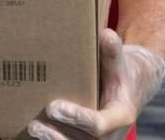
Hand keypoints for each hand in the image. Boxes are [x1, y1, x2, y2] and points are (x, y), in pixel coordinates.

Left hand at [26, 28, 164, 139]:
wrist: (131, 86)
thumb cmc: (122, 72)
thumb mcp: (121, 61)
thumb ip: (113, 52)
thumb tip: (106, 35)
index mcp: (121, 116)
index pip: (98, 124)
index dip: (76, 118)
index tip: (53, 107)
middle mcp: (112, 133)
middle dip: (57, 135)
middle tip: (35, 125)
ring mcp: (98, 138)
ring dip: (52, 139)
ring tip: (32, 128)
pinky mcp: (88, 137)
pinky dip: (53, 138)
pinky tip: (33, 132)